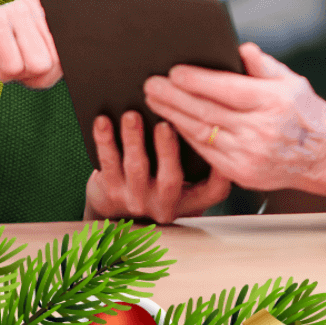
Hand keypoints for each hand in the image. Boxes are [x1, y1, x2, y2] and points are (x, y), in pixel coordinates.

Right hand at [0, 0, 61, 89]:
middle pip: (56, 61)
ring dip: (18, 73)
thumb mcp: (35, 58)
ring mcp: (14, 10)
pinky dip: (0, 73)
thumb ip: (57, 59)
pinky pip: (14, 68)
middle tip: (13, 60)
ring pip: (39, 65)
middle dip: (34, 74)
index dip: (54, 68)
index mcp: (49, 9)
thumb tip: (64, 62)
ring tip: (3, 57)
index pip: (73, 48)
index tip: (34, 60)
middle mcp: (34, 4)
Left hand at [84, 111, 229, 222]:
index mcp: (191, 199)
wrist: (118, 212)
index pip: (214, 191)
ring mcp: (137, 199)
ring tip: (131, 116)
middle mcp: (165, 203)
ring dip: (133, 140)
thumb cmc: (161, 181)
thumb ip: (200, 157)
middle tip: (165, 124)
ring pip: (136, 169)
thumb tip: (207, 112)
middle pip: (170, 179)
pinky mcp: (110, 192)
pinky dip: (105, 141)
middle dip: (167, 150)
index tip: (219, 144)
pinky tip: (103, 122)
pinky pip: (107, 164)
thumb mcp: (187, 180)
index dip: (222, 173)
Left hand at [142, 42, 325, 198]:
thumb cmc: (305, 112)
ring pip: (201, 133)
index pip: (226, 89)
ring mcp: (249, 155)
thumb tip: (240, 48)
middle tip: (151, 84)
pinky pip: (206, 152)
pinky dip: (186, 136)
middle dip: (174, 97)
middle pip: (206, 111)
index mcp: (272, 102)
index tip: (173, 71)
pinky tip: (172, 123)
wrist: (325, 157)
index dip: (196, 81)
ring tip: (154, 101)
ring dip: (173, 116)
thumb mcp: (291, 81)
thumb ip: (263, 65)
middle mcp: (260, 130)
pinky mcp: (241, 174)